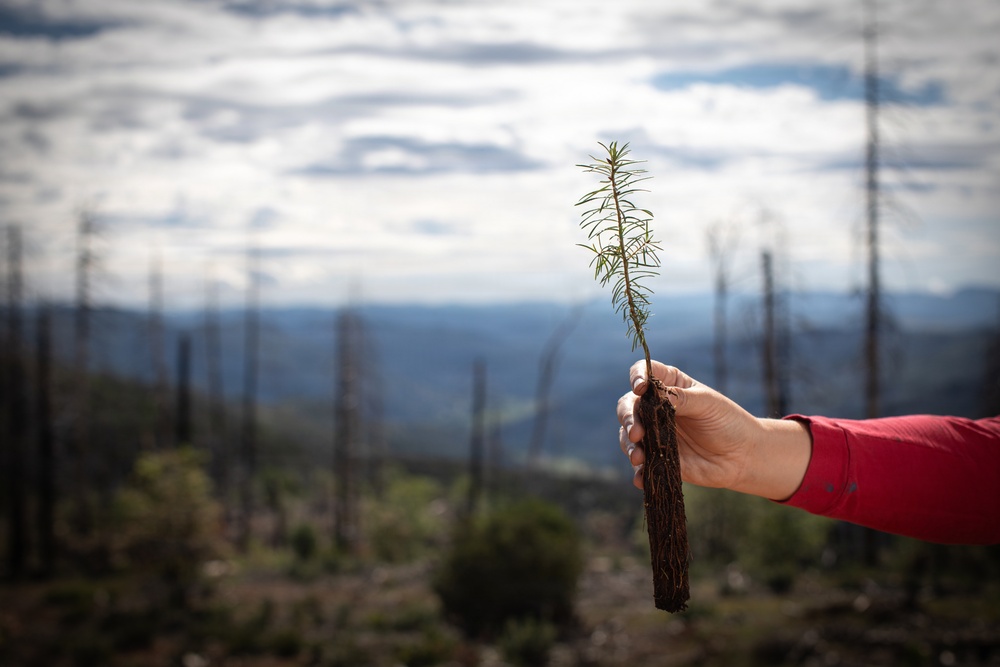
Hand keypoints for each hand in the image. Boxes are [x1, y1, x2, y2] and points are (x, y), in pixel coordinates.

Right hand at [616, 360, 811, 500]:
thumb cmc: (727, 422)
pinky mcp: (657, 459)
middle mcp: (655, 409)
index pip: (645, 374)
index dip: (637, 377)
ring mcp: (654, 434)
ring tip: (639, 457)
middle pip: (629, 406)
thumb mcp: (708, 404)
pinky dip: (638, 473)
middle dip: (627, 418)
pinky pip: (641, 466)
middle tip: (636, 432)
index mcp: (668, 386)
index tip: (640, 387)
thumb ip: (681, 398)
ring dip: (629, 446)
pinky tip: (642, 478)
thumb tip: (653, 394)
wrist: (742, 457)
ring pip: (628, 437)